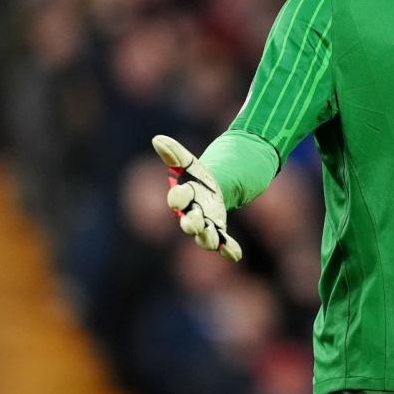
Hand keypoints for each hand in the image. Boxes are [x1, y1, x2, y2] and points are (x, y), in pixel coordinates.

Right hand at [151, 135, 242, 261]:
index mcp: (183, 195)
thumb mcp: (189, 162)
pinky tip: (235, 254)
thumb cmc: (196, 176)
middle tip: (192, 225)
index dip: (177, 198)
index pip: (177, 198)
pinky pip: (223, 241)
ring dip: (208, 238)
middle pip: (189, 221)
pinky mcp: (218, 229)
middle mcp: (191, 213)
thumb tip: (157, 139)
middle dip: (190, 224)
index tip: (176, 199)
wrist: (212, 187)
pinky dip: (228, 248)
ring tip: (213, 242)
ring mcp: (205, 223)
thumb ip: (174, 153)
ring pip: (205, 234)